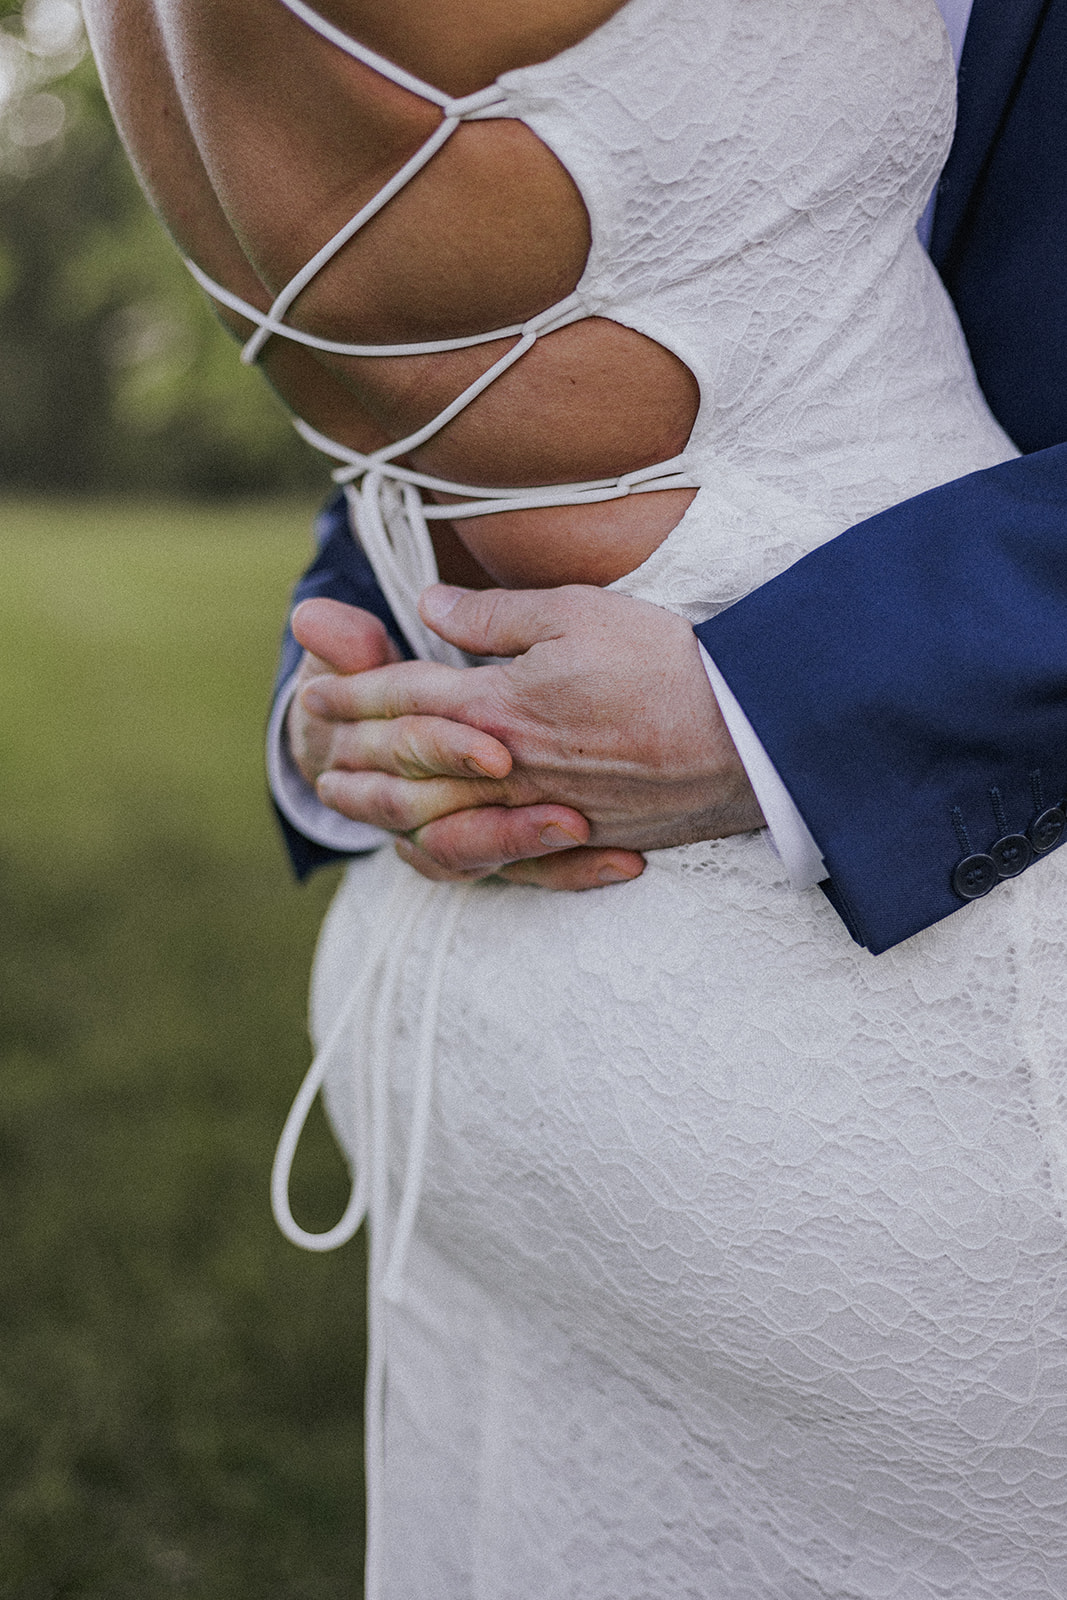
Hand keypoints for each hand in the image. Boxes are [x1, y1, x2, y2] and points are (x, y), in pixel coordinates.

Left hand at [290, 585, 763, 885]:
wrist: (750, 736)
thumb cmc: (664, 661)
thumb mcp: (574, 612)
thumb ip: (491, 617)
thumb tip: (428, 606)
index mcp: (498, 703)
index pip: (404, 697)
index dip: (353, 693)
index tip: (314, 692)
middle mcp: (507, 767)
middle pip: (409, 770)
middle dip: (353, 763)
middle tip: (313, 763)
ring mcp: (541, 813)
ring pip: (443, 823)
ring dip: (389, 817)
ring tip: (357, 814)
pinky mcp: (580, 843)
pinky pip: (503, 863)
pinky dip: (461, 858)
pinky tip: (445, 854)